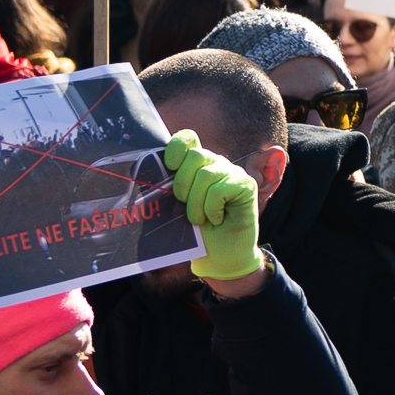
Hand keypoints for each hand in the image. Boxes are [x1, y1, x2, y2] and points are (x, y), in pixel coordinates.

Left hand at [163, 129, 263, 292]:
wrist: (220, 256)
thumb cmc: (196, 233)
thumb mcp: (176, 207)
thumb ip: (169, 187)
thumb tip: (147, 177)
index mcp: (197, 166)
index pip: (188, 138)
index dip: (176, 147)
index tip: (168, 166)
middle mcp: (217, 164)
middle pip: (195, 155)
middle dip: (182, 184)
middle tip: (183, 206)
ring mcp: (233, 174)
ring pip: (207, 174)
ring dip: (196, 203)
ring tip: (199, 219)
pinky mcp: (247, 186)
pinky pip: (221, 188)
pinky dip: (212, 208)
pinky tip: (216, 219)